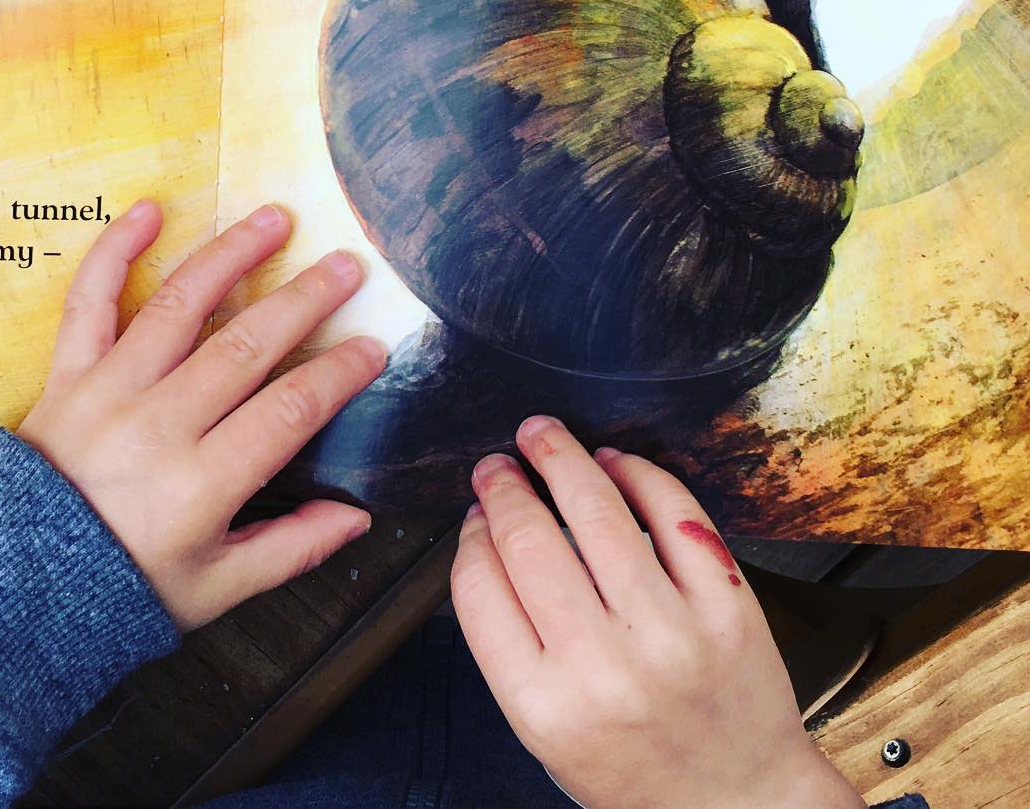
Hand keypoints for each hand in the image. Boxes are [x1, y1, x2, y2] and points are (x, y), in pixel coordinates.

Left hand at [17, 198, 384, 629]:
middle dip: (304, 301)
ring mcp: (109, 391)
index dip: (337, 376)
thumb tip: (359, 516)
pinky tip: (150, 209)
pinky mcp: (67, 372)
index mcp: (200, 484)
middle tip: (347, 266)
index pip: (288, 412)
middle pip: (245, 347)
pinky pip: (91, 301)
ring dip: (231, 257)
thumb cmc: (123, 588)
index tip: (375, 347)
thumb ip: (290, 548)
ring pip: (180, 307)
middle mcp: (158, 425)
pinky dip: (114, 251)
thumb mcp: (215, 588)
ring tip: (274, 220)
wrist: (11, 590)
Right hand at [451, 416, 864, 808]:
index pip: (480, 587)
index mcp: (544, 706)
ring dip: (560, 457)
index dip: (470, 535)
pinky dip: (637, 473)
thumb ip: (510, 641)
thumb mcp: (545, 730)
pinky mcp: (726, 606)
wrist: (738, 803)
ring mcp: (671, 633)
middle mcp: (604, 669)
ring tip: (544, 436)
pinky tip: (614, 462)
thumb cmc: (634, 767)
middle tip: (497, 464)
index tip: (474, 512)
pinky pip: (673, 513)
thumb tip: (488, 533)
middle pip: (529, 540)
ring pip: (597, 511)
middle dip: (504, 486)